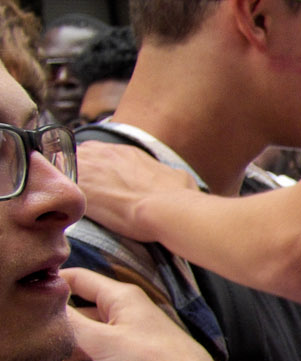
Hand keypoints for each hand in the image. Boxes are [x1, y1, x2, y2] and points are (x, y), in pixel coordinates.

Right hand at [36, 268, 226, 360]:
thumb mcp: (102, 338)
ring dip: (65, 350)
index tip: (30, 289)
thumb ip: (71, 324)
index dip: (55, 283)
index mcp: (123, 298)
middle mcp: (128, 315)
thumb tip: (49, 309)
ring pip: (91, 343)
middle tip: (29, 329)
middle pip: (84, 313)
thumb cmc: (152, 358)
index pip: (81, 280)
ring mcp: (132, 342)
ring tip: (35, 355)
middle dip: (58, 321)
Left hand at [74, 140, 195, 241]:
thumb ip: (166, 174)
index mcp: (127, 151)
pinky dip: (65, 197)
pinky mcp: (80, 188)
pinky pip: (62, 187)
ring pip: (63, 167)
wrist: (163, 209)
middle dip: (79, 170)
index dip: (97, 166)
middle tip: (87, 190)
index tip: (101, 180)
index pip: (99, 151)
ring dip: (69, 181)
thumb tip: (172, 180)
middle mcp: (105, 154)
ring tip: (79, 200)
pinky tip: (72, 210)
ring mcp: (89, 168)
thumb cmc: (176, 196)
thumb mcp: (178, 177)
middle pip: (78, 155)